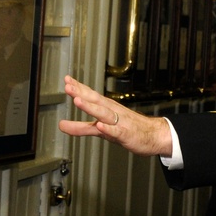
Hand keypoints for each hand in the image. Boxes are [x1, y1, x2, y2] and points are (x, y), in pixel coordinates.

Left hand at [58, 75, 172, 156]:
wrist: (154, 135)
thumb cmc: (127, 128)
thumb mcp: (100, 129)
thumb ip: (80, 127)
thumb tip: (61, 125)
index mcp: (107, 108)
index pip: (91, 95)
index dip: (78, 88)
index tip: (67, 80)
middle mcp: (112, 112)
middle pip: (95, 101)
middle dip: (81, 93)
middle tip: (68, 87)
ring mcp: (119, 122)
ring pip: (104, 114)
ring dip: (91, 107)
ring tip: (79, 101)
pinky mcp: (126, 134)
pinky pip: (116, 131)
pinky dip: (109, 129)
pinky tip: (101, 126)